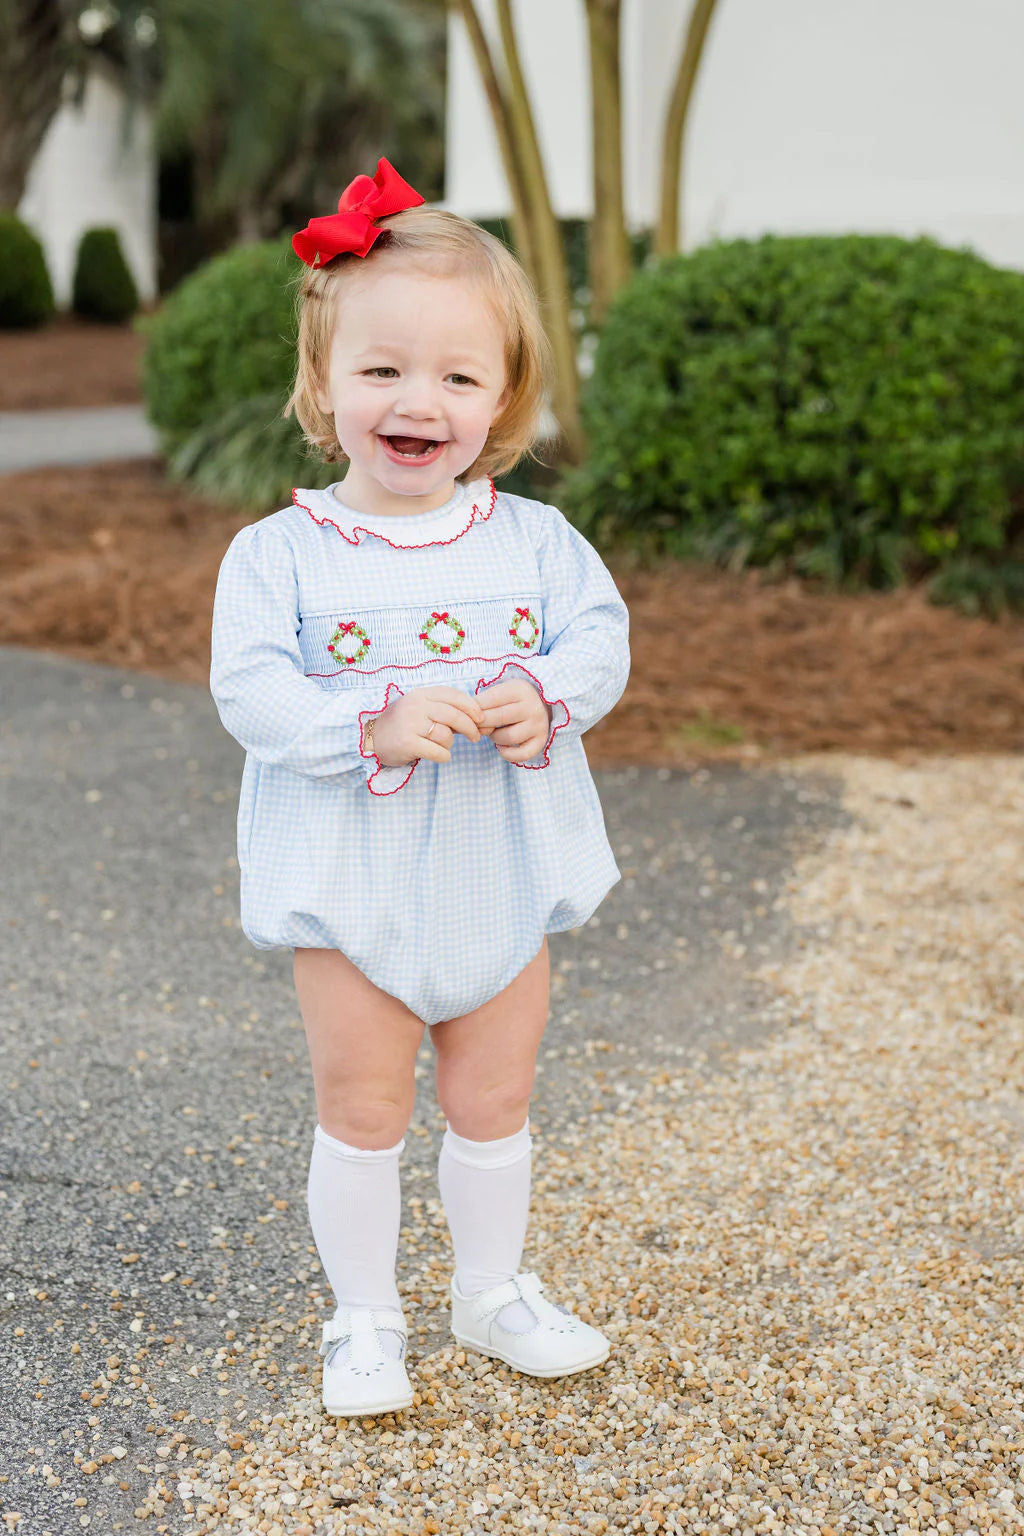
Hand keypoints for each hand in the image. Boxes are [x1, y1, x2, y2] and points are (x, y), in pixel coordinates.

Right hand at [370, 685, 486, 766]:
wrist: (369, 739)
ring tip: (440, 746)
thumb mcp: (420, 709)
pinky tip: (438, 756)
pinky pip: (438, 752)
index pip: (453, 695)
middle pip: (455, 715)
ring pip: (446, 735)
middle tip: (476, 737)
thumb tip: (478, 719)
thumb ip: (444, 711)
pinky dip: (443, 756)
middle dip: (470, 727)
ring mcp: (410, 724)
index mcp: (421, 694)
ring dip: (449, 744)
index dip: (471, 707)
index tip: (481, 718)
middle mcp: (415, 706)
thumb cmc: (401, 725)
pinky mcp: (407, 743)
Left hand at [476, 677, 553, 762]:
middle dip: (482, 725)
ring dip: (494, 737)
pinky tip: (502, 747)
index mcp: (521, 689)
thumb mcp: (501, 692)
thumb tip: (464, 720)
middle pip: (498, 718)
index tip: (469, 714)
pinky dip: (508, 754)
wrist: (540, 705)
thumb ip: (483, 702)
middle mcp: (533, 706)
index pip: (491, 700)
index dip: (476, 709)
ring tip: (493, 733)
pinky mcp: (541, 741)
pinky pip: (522, 754)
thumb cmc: (512, 699)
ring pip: (508, 737)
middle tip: (477, 726)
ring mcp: (539, 724)